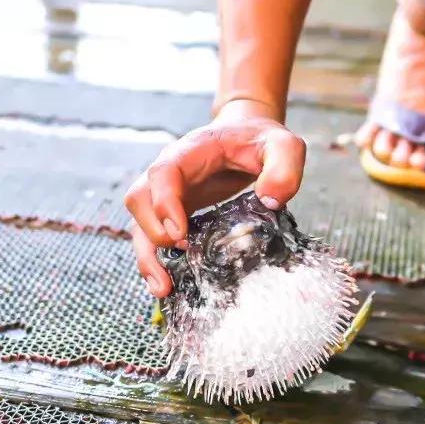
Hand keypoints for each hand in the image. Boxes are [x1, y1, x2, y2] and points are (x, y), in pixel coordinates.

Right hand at [124, 100, 306, 296]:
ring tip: (163, 287)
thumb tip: (270, 201)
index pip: (164, 172)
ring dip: (147, 256)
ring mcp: (169, 194)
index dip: (164, 202)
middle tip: (181, 254)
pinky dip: (156, 261)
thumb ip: (284, 167)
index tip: (179, 233)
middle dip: (153, 232)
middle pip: (140, 199)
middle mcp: (171, 172)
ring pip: (140, 223)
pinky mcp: (175, 212)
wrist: (250, 136)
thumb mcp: (284, 145)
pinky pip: (154, 236)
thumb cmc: (262, 140)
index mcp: (192, 151)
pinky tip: (167, 285)